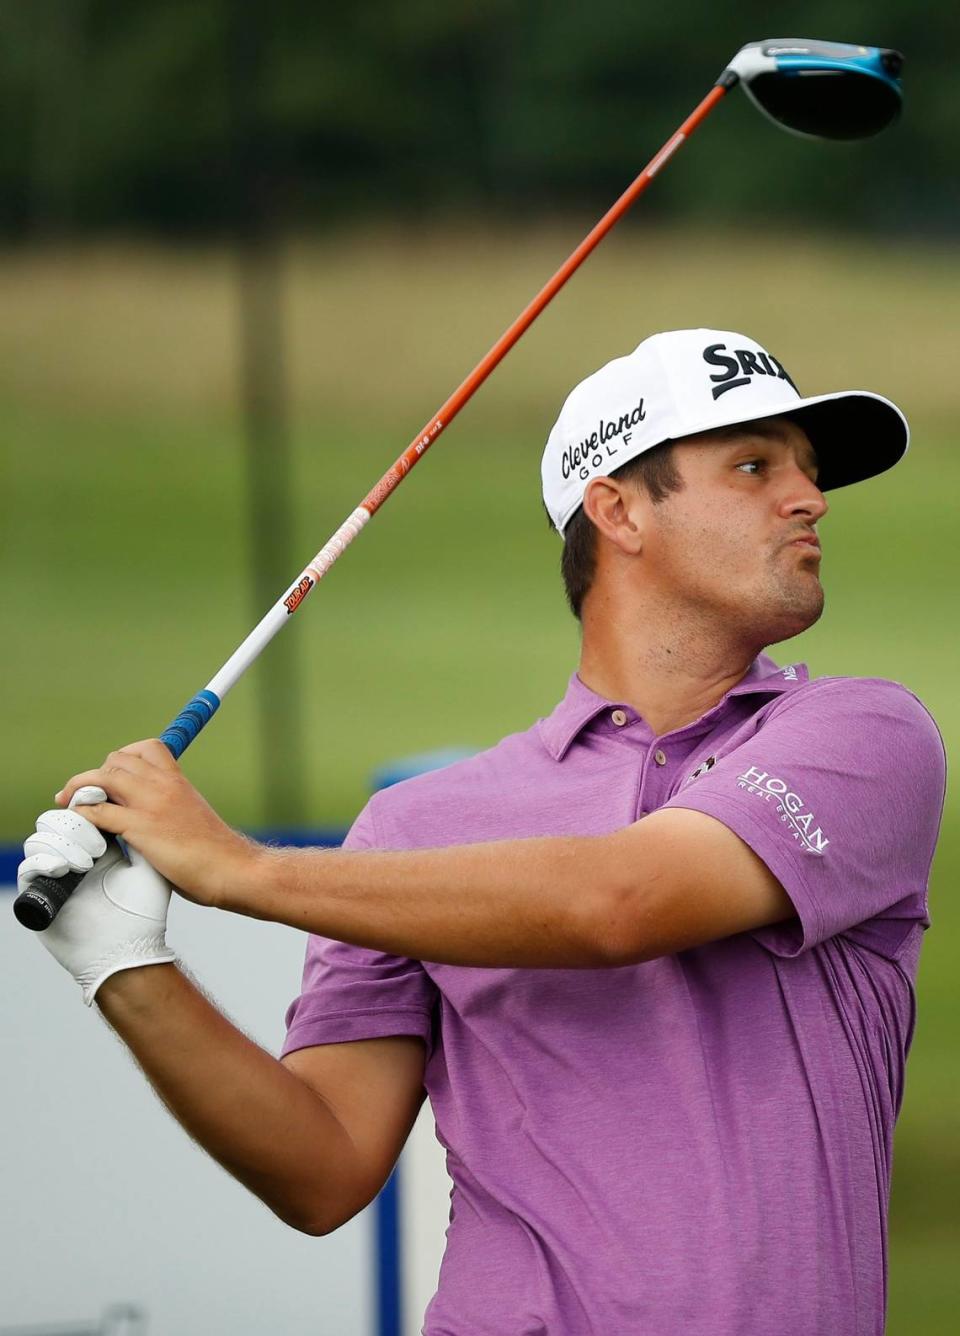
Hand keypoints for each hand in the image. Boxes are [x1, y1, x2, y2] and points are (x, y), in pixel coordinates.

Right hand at [18, 804, 175, 1005]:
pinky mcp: (41, 893)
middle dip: (76, 822)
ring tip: (89, 861)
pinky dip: (43, 861)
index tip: (102, 800)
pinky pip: (28, 866)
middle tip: (99, 841)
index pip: (85, 810)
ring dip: (63, 842)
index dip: (89, 800)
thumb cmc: (144, 913)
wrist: (129, 950)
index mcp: (102, 845)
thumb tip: (129, 797)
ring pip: (41, 837)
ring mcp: (57, 873)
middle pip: (60, 819)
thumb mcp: (149, 865)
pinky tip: (65, 868)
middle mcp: (77, 856)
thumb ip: (138, 831)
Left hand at [54, 739, 258, 908]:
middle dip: (96, 774)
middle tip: (88, 795)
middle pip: (116, 760)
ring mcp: (151, 805)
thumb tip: (144, 815)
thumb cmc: (214, 850)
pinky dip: (82, 814)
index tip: (114, 777)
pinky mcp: (141, 828)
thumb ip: (167, 806)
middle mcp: (164, 785)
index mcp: (178, 780)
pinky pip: (98, 811)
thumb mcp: (191, 814)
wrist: (232, 868)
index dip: (123, 758)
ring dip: (79, 789)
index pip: (146, 748)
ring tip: (70, 804)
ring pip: (102, 777)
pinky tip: (79, 823)